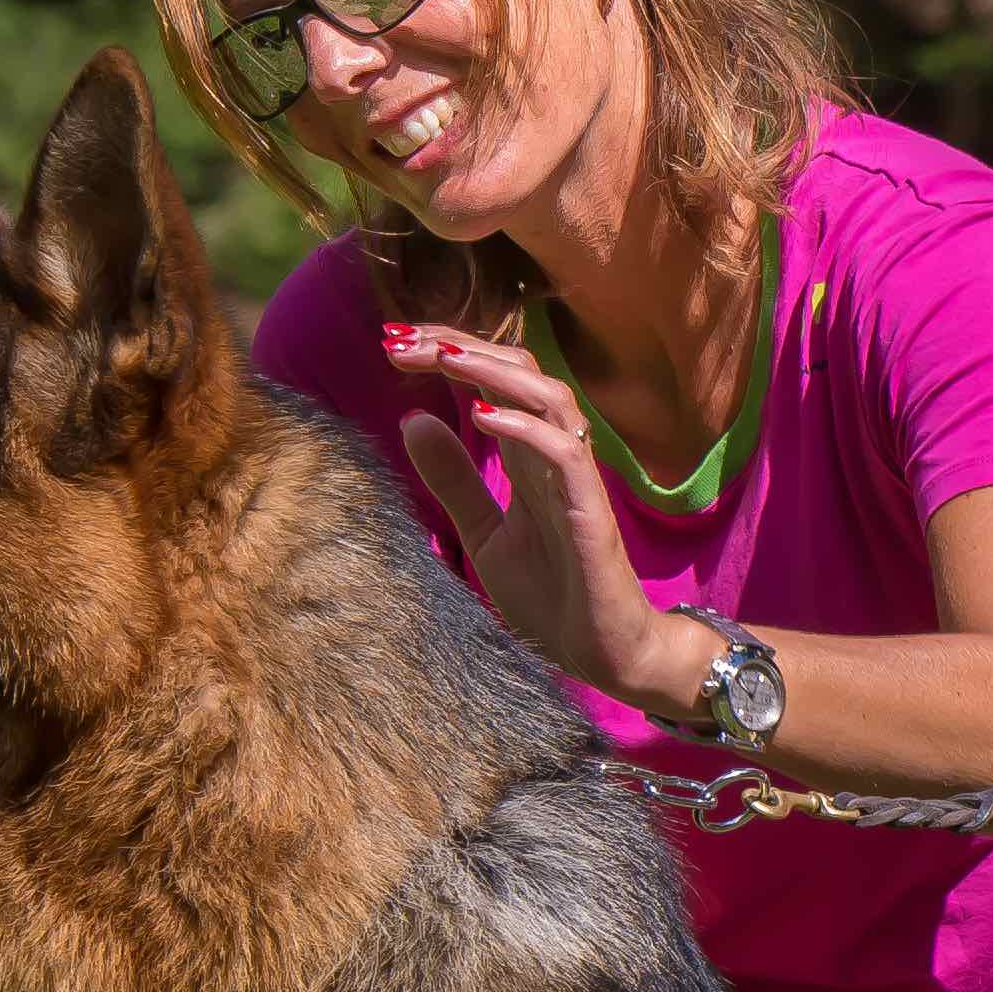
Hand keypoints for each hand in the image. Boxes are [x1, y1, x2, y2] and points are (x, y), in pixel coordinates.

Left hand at [383, 325, 701, 715]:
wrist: (599, 652)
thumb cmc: (551, 596)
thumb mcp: (483, 532)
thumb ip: (454, 479)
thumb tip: (411, 419)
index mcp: (529, 455)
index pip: (493, 380)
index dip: (448, 351)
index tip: (393, 341)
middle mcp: (555, 453)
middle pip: (520, 371)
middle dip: (461, 345)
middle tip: (399, 339)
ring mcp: (576, 478)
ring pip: (550, 396)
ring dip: (494, 371)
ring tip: (442, 357)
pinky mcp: (591, 509)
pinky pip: (566, 452)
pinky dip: (526, 427)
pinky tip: (482, 417)